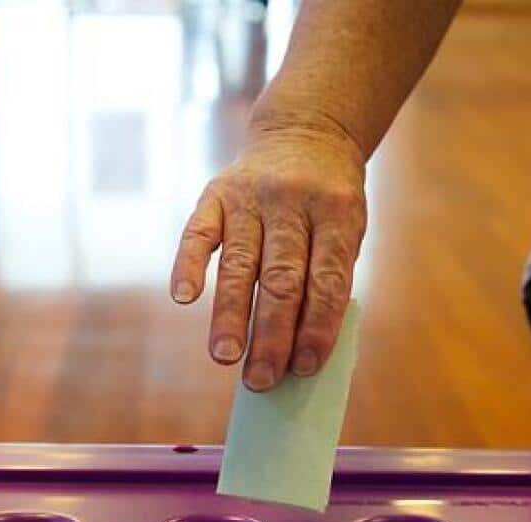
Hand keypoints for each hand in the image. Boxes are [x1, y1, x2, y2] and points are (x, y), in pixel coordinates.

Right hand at [170, 127, 366, 391]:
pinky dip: (189, 264)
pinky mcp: (216, 193)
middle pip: (282, 280)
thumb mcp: (346, 229)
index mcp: (337, 214)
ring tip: (225, 357)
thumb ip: (326, 280)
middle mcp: (292, 203)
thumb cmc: (328, 203)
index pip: (327, 281)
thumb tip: (299, 353)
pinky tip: (183, 297)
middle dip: (272, 335)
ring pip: (240, 265)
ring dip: (231, 315)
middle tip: (262, 380)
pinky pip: (198, 232)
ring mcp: (251, 197)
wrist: (305, 133)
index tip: (305, 369)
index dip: (317, 328)